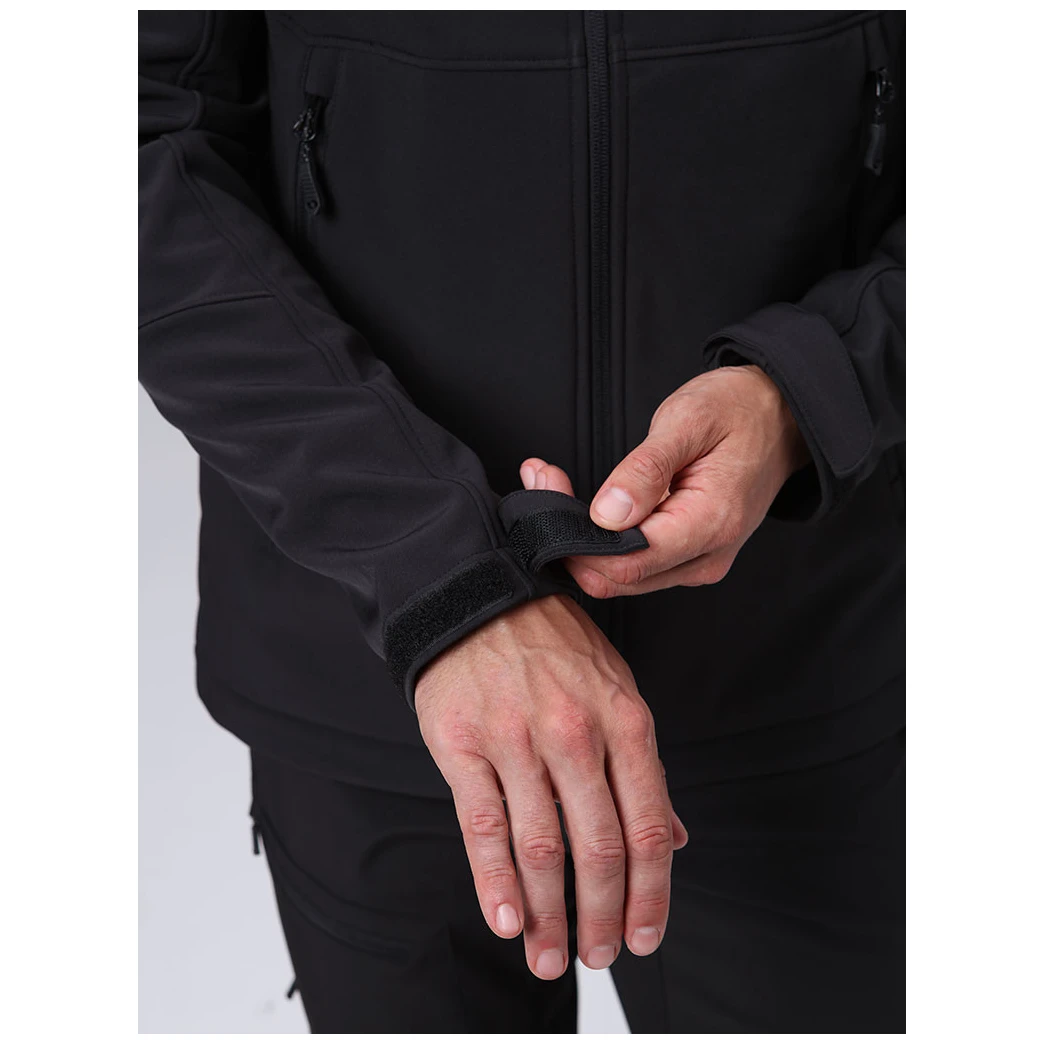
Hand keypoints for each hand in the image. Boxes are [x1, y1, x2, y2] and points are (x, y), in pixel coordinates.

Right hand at [415, 594, 686, 978]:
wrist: (479, 597)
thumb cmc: (553, 647)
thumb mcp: (616, 691)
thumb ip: (642, 769)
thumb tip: (673, 839)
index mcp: (624, 722)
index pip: (647, 826)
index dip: (650, 894)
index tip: (645, 937)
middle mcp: (575, 734)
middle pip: (598, 848)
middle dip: (601, 917)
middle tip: (598, 958)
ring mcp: (517, 740)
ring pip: (540, 848)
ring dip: (548, 916)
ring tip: (550, 958)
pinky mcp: (464, 745)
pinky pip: (482, 826)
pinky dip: (495, 883)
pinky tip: (507, 920)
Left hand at [520, 365, 808, 596]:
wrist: (781, 415)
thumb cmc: (738, 410)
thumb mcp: (689, 420)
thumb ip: (646, 470)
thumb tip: (606, 515)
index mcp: (711, 523)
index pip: (626, 563)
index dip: (576, 540)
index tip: (548, 492)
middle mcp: (706, 557)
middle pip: (617, 577)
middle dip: (570, 539)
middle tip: (542, 480)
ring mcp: (698, 562)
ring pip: (621, 576)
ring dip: (580, 539)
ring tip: (554, 483)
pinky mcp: (688, 558)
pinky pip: (634, 564)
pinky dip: (600, 540)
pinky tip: (580, 503)